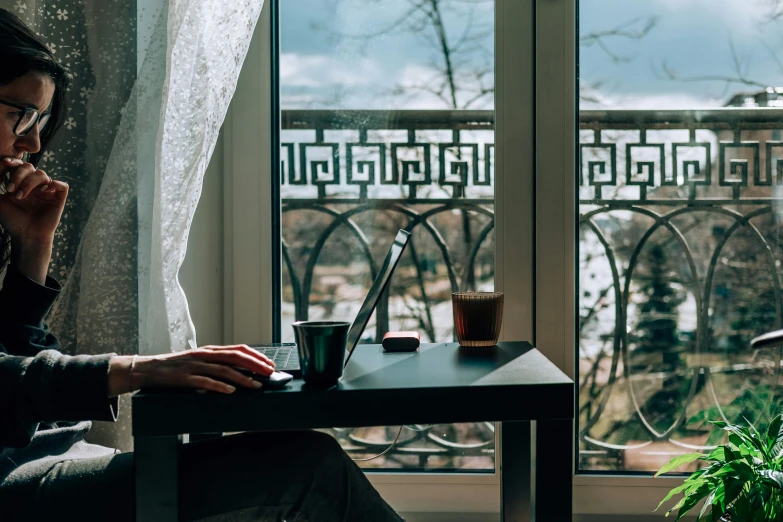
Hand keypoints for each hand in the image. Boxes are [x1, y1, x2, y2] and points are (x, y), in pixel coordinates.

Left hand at [0, 157, 67, 244]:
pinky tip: (44, 191)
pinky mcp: (59, 199)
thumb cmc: (12, 221)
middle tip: (11, 189)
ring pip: (43, 175)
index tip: (5, 163)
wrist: (26, 235)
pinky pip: (62, 186)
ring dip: (30, 182)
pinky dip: (54, 184)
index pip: (19, 166)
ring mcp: (47, 192)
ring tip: (22, 196)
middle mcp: (34, 186)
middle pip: (30, 167)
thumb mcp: (0, 201)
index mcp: (21, 183)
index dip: (14, 161)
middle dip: (19, 175)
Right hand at [107, 345, 276, 395]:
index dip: (256, 355)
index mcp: (209, 350)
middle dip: (254, 365)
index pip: (238, 349)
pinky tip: (230, 391)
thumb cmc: (175, 369)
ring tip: (256, 386)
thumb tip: (241, 374)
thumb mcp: (198, 362)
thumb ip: (216, 365)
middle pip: (234, 357)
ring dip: (242, 378)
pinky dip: (219, 387)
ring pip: (222, 370)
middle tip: (269, 373)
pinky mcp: (183, 378)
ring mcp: (193, 366)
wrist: (146, 370)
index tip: (270, 363)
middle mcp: (203, 355)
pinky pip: (204, 382)